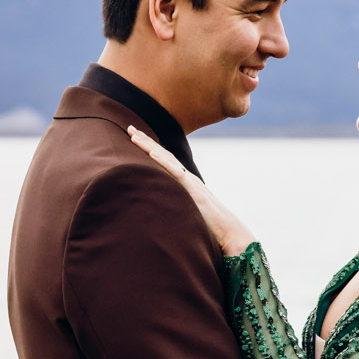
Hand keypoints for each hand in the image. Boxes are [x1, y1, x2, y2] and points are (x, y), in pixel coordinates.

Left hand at [127, 126, 255, 254]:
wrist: (229, 231)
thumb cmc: (208, 225)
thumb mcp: (187, 211)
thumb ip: (175, 205)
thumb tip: (159, 209)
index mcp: (184, 182)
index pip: (164, 160)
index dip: (149, 147)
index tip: (135, 136)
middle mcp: (187, 178)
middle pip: (163, 155)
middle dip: (146, 141)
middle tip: (129, 127)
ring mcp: (190, 182)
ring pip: (167, 160)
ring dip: (150, 146)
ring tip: (135, 136)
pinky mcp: (194, 191)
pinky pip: (176, 173)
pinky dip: (164, 162)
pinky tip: (152, 153)